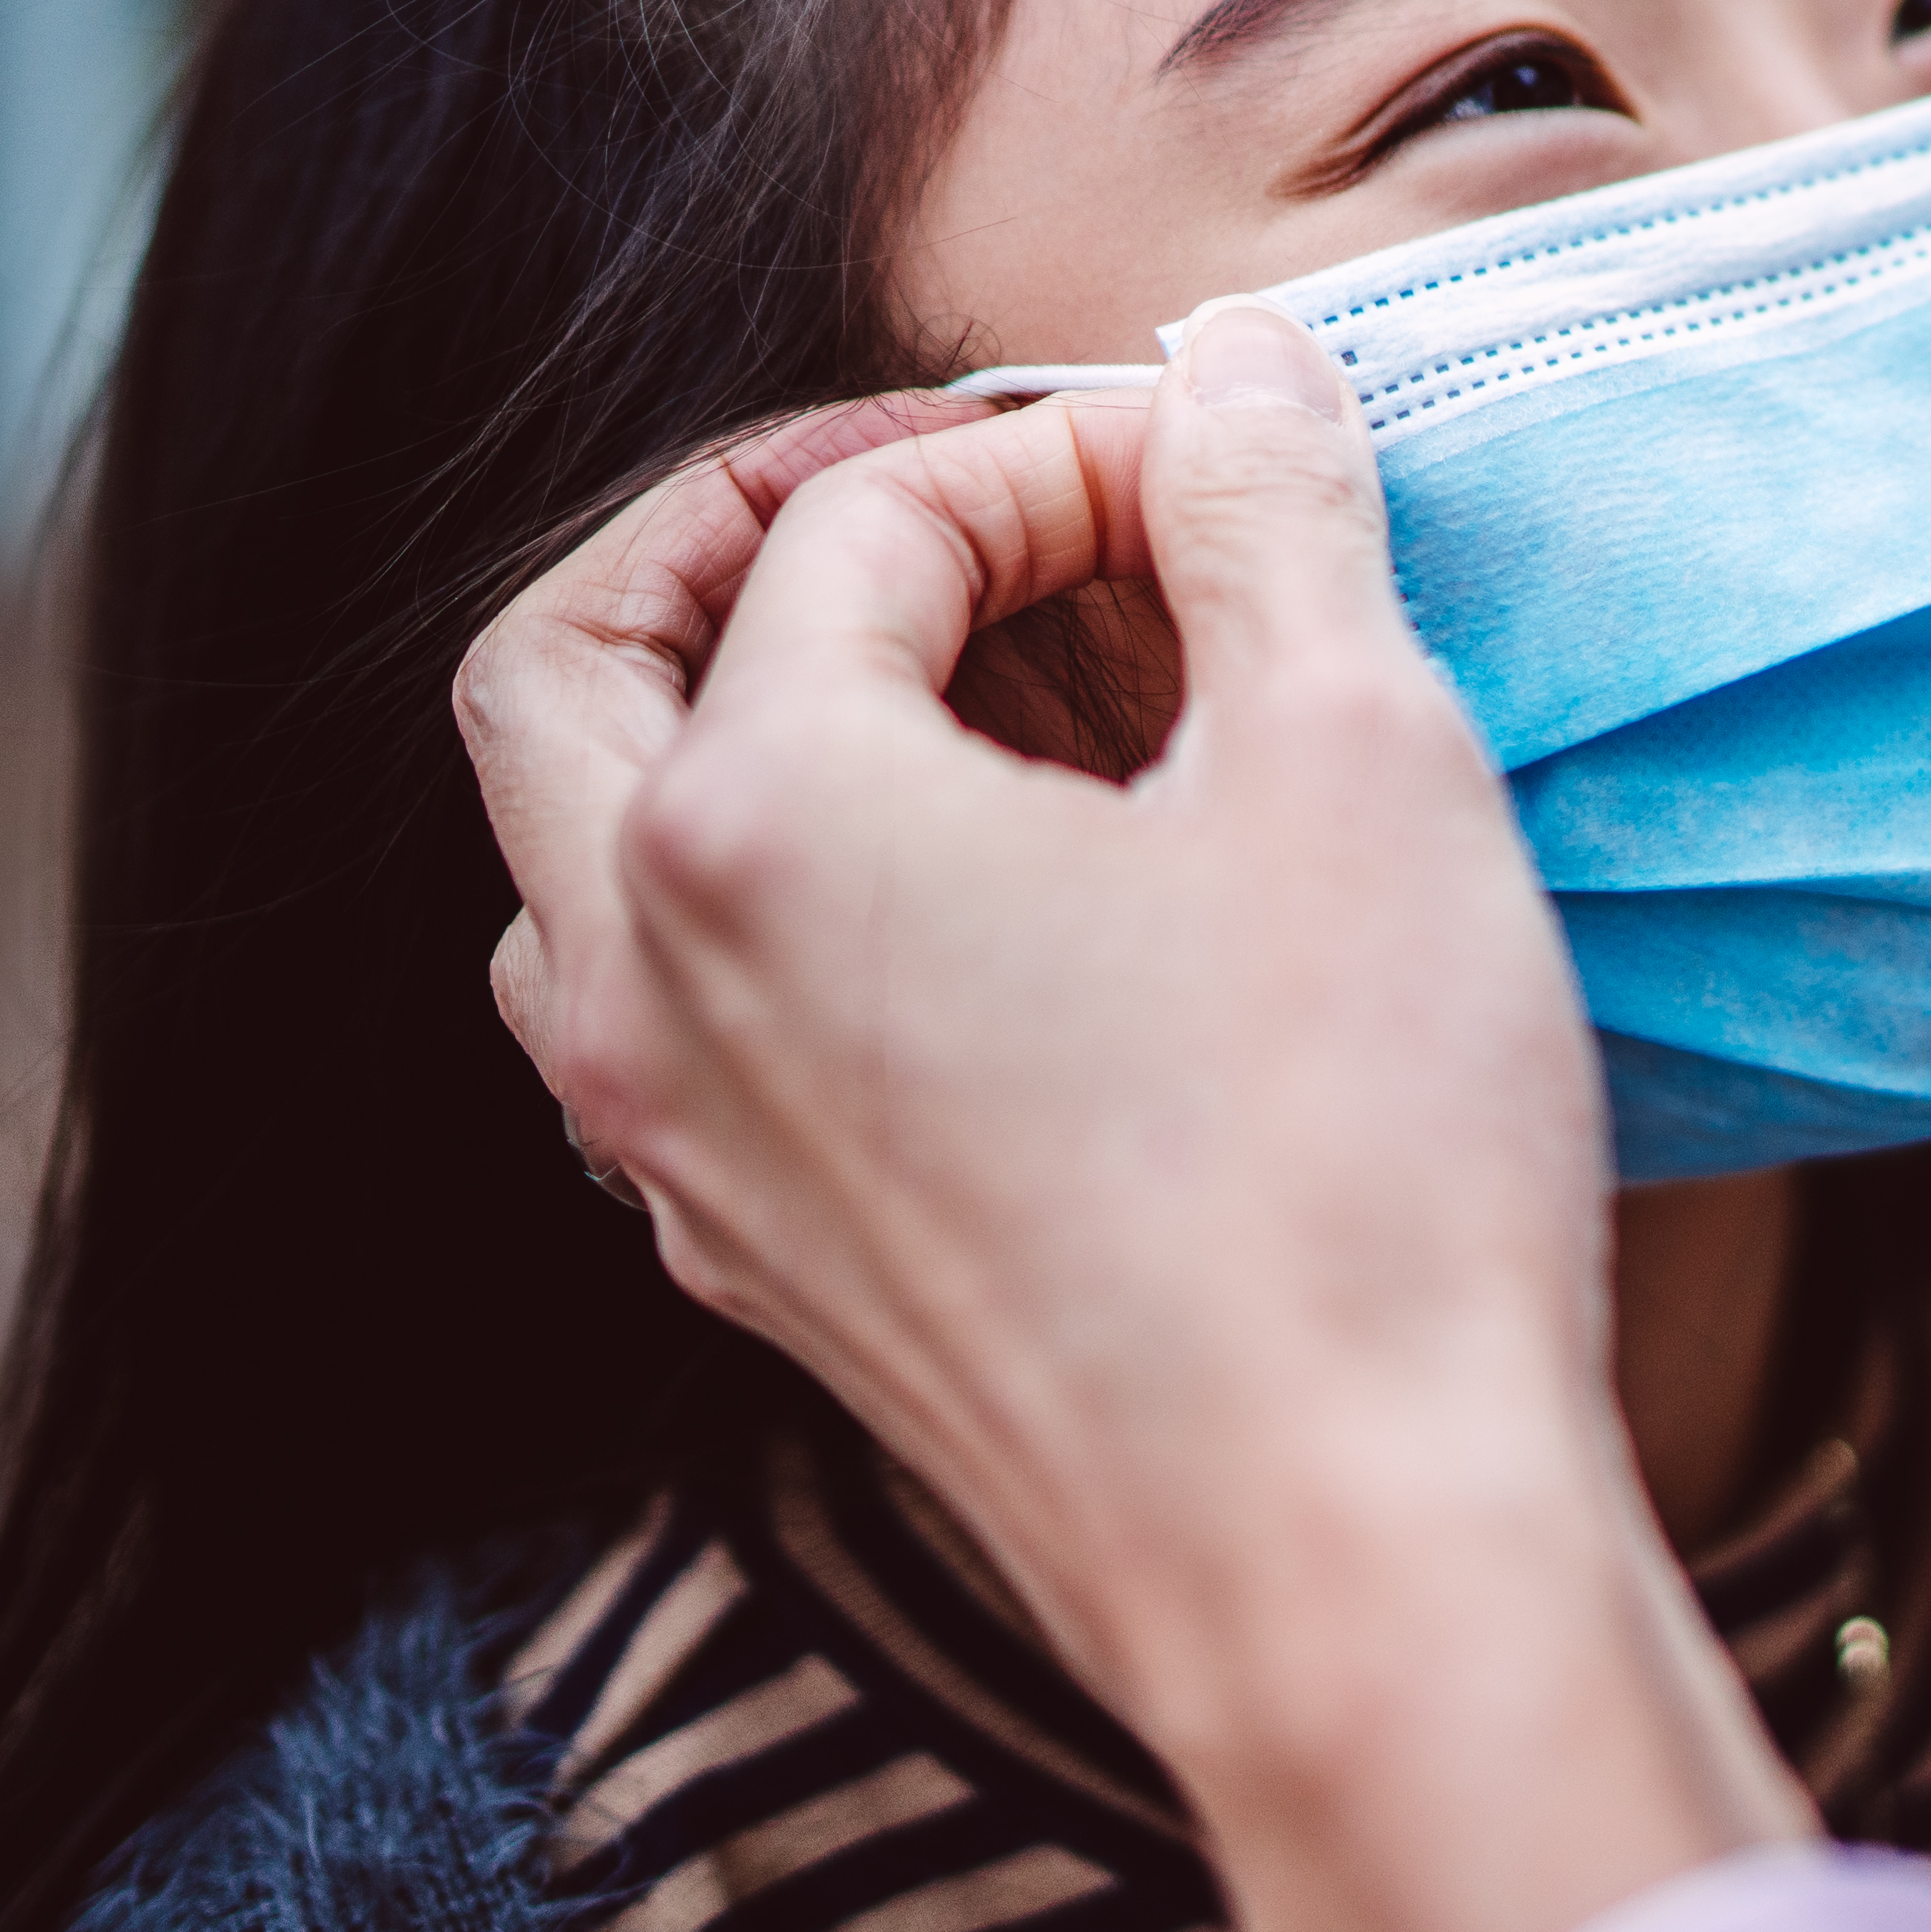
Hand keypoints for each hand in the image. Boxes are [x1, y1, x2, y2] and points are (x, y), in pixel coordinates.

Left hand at [456, 303, 1804, 1931]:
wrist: (1350, 1567)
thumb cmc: (1355, 1160)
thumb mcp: (1360, 753)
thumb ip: (1269, 514)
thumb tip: (1233, 364)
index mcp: (758, 821)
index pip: (851, 525)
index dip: (1042, 444)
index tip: (1211, 465)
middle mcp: (654, 982)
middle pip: (570, 657)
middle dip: (740, 531)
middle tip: (948, 498)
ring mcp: (686, 1156)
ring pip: (588, 863)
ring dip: (734, 726)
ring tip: (977, 700)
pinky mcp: (773, 1280)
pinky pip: (680, 1034)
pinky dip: (782, 913)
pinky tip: (988, 918)